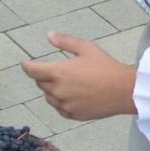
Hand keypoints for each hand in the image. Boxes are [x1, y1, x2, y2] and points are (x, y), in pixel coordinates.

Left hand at [22, 32, 136, 120]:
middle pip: (40, 84)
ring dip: (51, 89)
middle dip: (43, 76)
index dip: (26, 66)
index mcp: (59, 73)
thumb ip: (65, 41)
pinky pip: (59, 108)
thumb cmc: (106, 67)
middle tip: (56, 69)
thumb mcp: (86, 48)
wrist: (124, 91)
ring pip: (49, 97)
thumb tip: (48, 35)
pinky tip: (72, 95)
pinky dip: (60, 101)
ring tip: (67, 82)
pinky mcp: (73, 115)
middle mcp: (58, 91)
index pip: (33, 71)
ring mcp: (65, 105)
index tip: (25, 63)